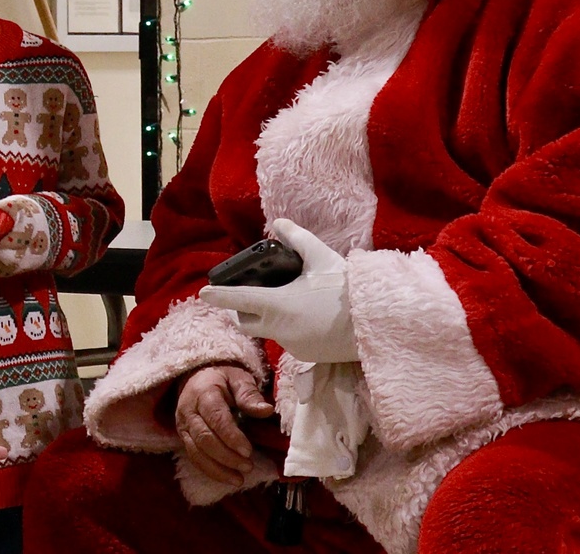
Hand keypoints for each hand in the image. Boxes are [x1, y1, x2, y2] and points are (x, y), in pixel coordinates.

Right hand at [174, 364, 273, 485]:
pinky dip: (210, 471)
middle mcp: (188, 410)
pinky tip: (228, 478)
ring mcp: (183, 425)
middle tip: (248, 466)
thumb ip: (250, 395)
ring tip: (239, 478)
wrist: (199, 377)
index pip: (215, 417)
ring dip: (218, 469)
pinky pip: (194, 458)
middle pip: (204, 438)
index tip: (248, 451)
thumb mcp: (238, 379)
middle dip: (226, 456)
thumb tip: (267, 410)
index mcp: (203, 392)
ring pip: (196, 452)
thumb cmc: (223, 378)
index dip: (231, 437)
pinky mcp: (183, 437)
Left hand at [198, 218, 357, 363]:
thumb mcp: (320, 257)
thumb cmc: (345, 287)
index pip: (238, 299)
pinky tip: (304, 315)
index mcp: (276, 304)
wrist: (375, 322)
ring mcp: (291, 345)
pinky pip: (287, 339)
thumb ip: (296, 239)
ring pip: (267, 331)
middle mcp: (278, 329)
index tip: (204, 292)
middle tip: (248, 293)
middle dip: (241, 309)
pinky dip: (287, 327)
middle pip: (246, 321)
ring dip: (267, 318)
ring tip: (284, 299)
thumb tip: (278, 223)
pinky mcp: (304, 355)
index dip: (219, 295)